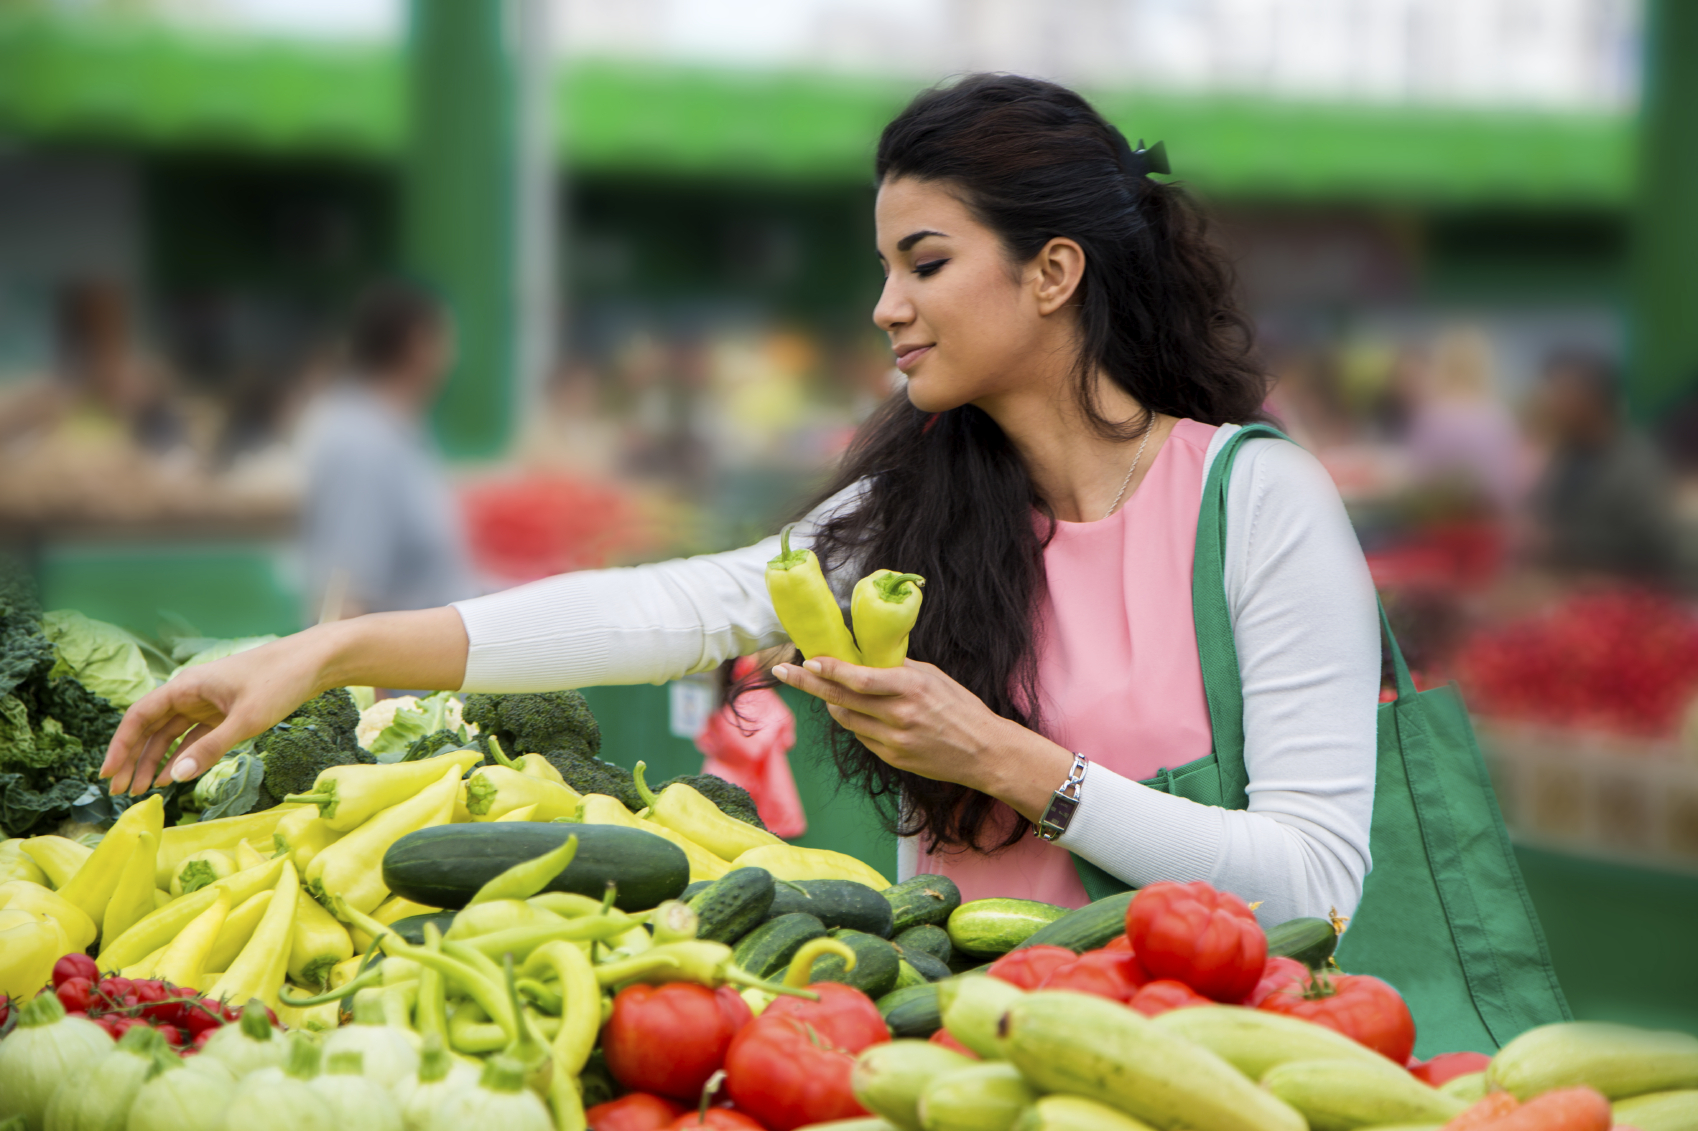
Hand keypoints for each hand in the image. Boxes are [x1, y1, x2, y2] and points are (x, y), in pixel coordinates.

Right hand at [100, 606, 470, 793]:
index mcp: (187, 687)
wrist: (316, 662)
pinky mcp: (226, 712)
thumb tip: (175, 778)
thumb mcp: (246, 720)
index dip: (120, 746)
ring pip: (171, 735)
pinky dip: (183, 757)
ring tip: (142, 792)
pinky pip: (195, 737)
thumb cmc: (281, 682)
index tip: (108, 774)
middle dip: (134, 760)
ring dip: (156, 762)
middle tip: (120, 792)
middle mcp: (191, 693)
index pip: (140, 717)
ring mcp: (208, 703)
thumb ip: (210, 749)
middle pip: (151, 729)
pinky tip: (173, 778)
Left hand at [771, 656, 1074, 819]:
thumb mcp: (932, 677)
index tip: (809, 660)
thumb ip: (897, 669)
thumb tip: (864, 658)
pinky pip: (862, 736)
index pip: (860, 679)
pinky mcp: (893, 758)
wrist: (983, 752)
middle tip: (783, 672)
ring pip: (847, 719)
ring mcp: (894, 740)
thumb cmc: (960, 707)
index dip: (830, 670)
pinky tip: (863, 714)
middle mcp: (899, 715)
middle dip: (808, 685)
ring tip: (827, 690)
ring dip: (833, 703)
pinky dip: (856, 722)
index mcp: (911, 688)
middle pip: (841, 699)